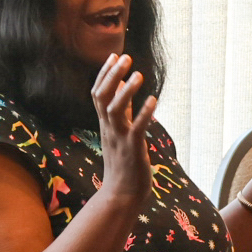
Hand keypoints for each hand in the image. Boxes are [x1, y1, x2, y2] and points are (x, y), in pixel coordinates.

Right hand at [90, 55, 156, 204]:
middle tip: (125, 57)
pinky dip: (144, 113)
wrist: (122, 195)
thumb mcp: (121, 134)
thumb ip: (124, 113)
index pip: (98, 94)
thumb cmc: (124, 164)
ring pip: (115, 109)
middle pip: (102, 96)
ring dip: (126, 90)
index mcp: (105, 124)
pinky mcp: (132, 148)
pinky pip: (137, 127)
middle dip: (112, 75)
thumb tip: (124, 91)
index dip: (104, 74)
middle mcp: (109, 128)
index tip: (114, 55)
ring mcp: (119, 138)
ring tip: (138, 74)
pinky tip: (153, 99)